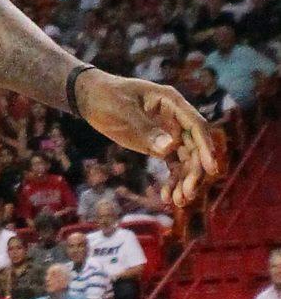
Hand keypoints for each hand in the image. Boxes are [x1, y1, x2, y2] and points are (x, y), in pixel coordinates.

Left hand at [74, 70, 216, 207]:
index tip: (210, 169)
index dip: (205, 148)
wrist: (88, 98)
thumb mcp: (122, 113)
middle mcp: (175, 117)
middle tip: (187, 194)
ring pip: (186, 159)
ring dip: (184, 180)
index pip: (195, 126)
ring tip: (178, 201)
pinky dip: (172, 180)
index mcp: (170, 102)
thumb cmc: (105, 98)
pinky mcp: (159, 144)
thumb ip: (146, 130)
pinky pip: (173, 164)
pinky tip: (168, 197)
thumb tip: (171, 147)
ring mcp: (169, 131)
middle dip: (193, 171)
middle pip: (193, 146)